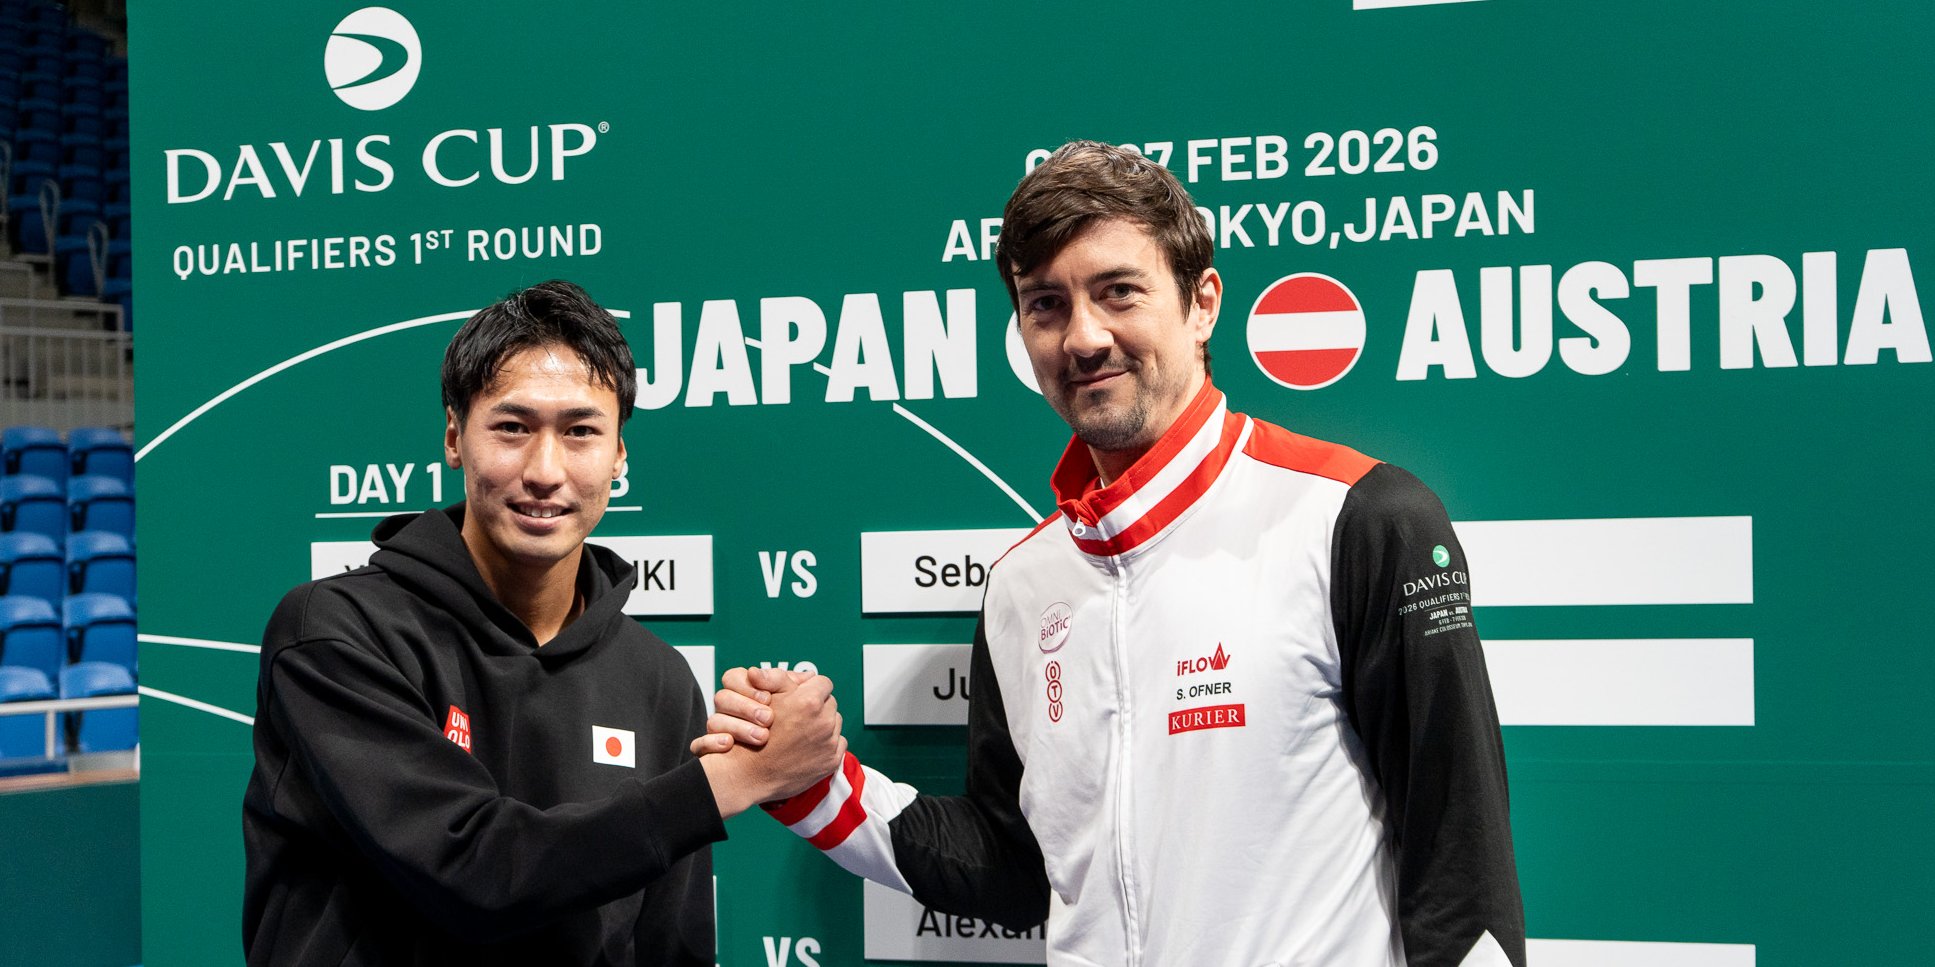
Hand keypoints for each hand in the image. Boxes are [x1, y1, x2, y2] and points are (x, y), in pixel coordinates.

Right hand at [697, 671, 844, 817]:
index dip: (810, 688)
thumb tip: (804, 674)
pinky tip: (807, 747)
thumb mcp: (766, 698)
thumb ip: (784, 679)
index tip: (802, 696)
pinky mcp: (832, 760)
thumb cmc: (754, 735)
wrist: (750, 773)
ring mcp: (829, 742)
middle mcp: (824, 721)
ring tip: (801, 732)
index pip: (823, 683)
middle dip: (817, 706)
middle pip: (830, 702)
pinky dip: (826, 744)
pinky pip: (838, 743)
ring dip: (823, 724)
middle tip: (799, 716)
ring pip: (835, 722)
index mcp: (809, 701)